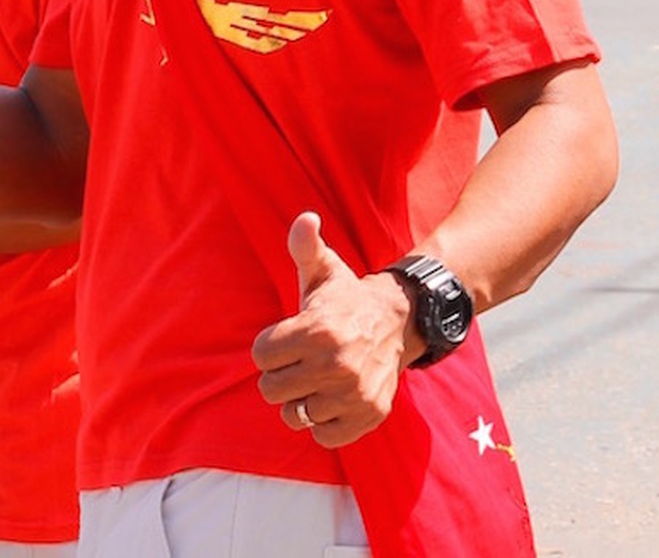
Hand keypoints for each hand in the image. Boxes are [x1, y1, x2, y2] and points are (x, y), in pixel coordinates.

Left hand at [252, 212, 411, 447]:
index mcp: (317, 330)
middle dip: (281, 376)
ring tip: (316, 381)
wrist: (398, 322)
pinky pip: (323, 437)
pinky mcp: (366, 417)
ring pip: (295, 416)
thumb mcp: (324, 271)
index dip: (270, 348)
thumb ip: (305, 246)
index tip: (289, 339)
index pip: (260, 357)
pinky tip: (333, 399)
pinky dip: (324, 423)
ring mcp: (352, 394)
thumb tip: (304, 220)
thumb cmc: (347, 299)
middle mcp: (335, 365)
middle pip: (271, 390)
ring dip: (301, 401)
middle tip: (301, 361)